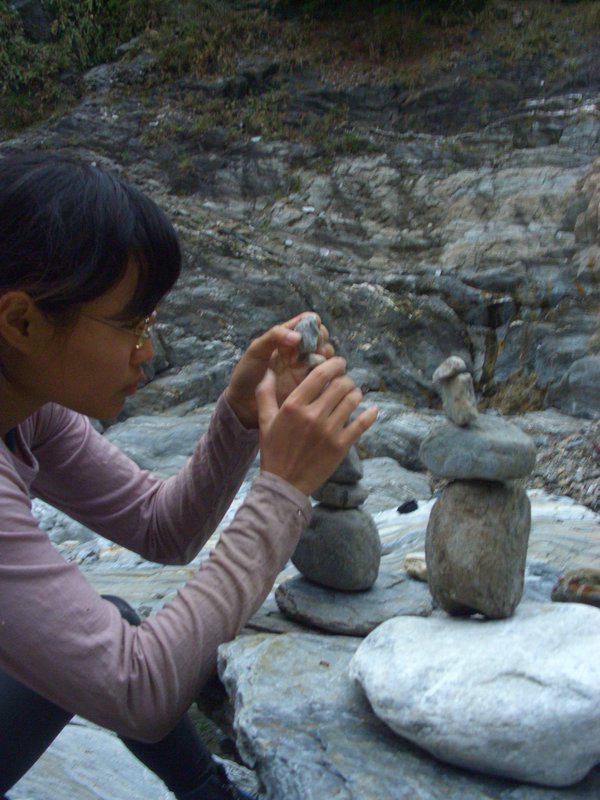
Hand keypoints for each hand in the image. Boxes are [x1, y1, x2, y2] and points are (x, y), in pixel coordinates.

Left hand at [224, 312, 333, 428]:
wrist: (244, 404)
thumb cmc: (247, 374)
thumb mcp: (256, 351)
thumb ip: (274, 337)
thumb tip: (298, 336)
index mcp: (285, 338)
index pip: (307, 321)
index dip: (312, 324)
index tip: (309, 334)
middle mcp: (298, 350)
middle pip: (321, 337)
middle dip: (321, 340)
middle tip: (315, 349)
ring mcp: (305, 367)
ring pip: (326, 354)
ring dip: (326, 355)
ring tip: (317, 362)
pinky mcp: (309, 384)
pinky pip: (325, 374)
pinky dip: (328, 371)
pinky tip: (321, 374)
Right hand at [255, 356, 378, 495]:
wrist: (284, 484)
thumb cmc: (274, 450)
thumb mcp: (265, 420)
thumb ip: (265, 393)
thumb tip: (267, 370)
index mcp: (294, 405)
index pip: (321, 374)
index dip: (334, 364)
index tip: (339, 363)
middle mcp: (313, 415)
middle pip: (341, 385)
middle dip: (346, 379)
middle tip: (345, 382)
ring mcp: (329, 431)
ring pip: (352, 401)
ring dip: (356, 394)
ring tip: (353, 396)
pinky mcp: (341, 446)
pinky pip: (361, 424)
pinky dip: (369, 415)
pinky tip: (372, 410)